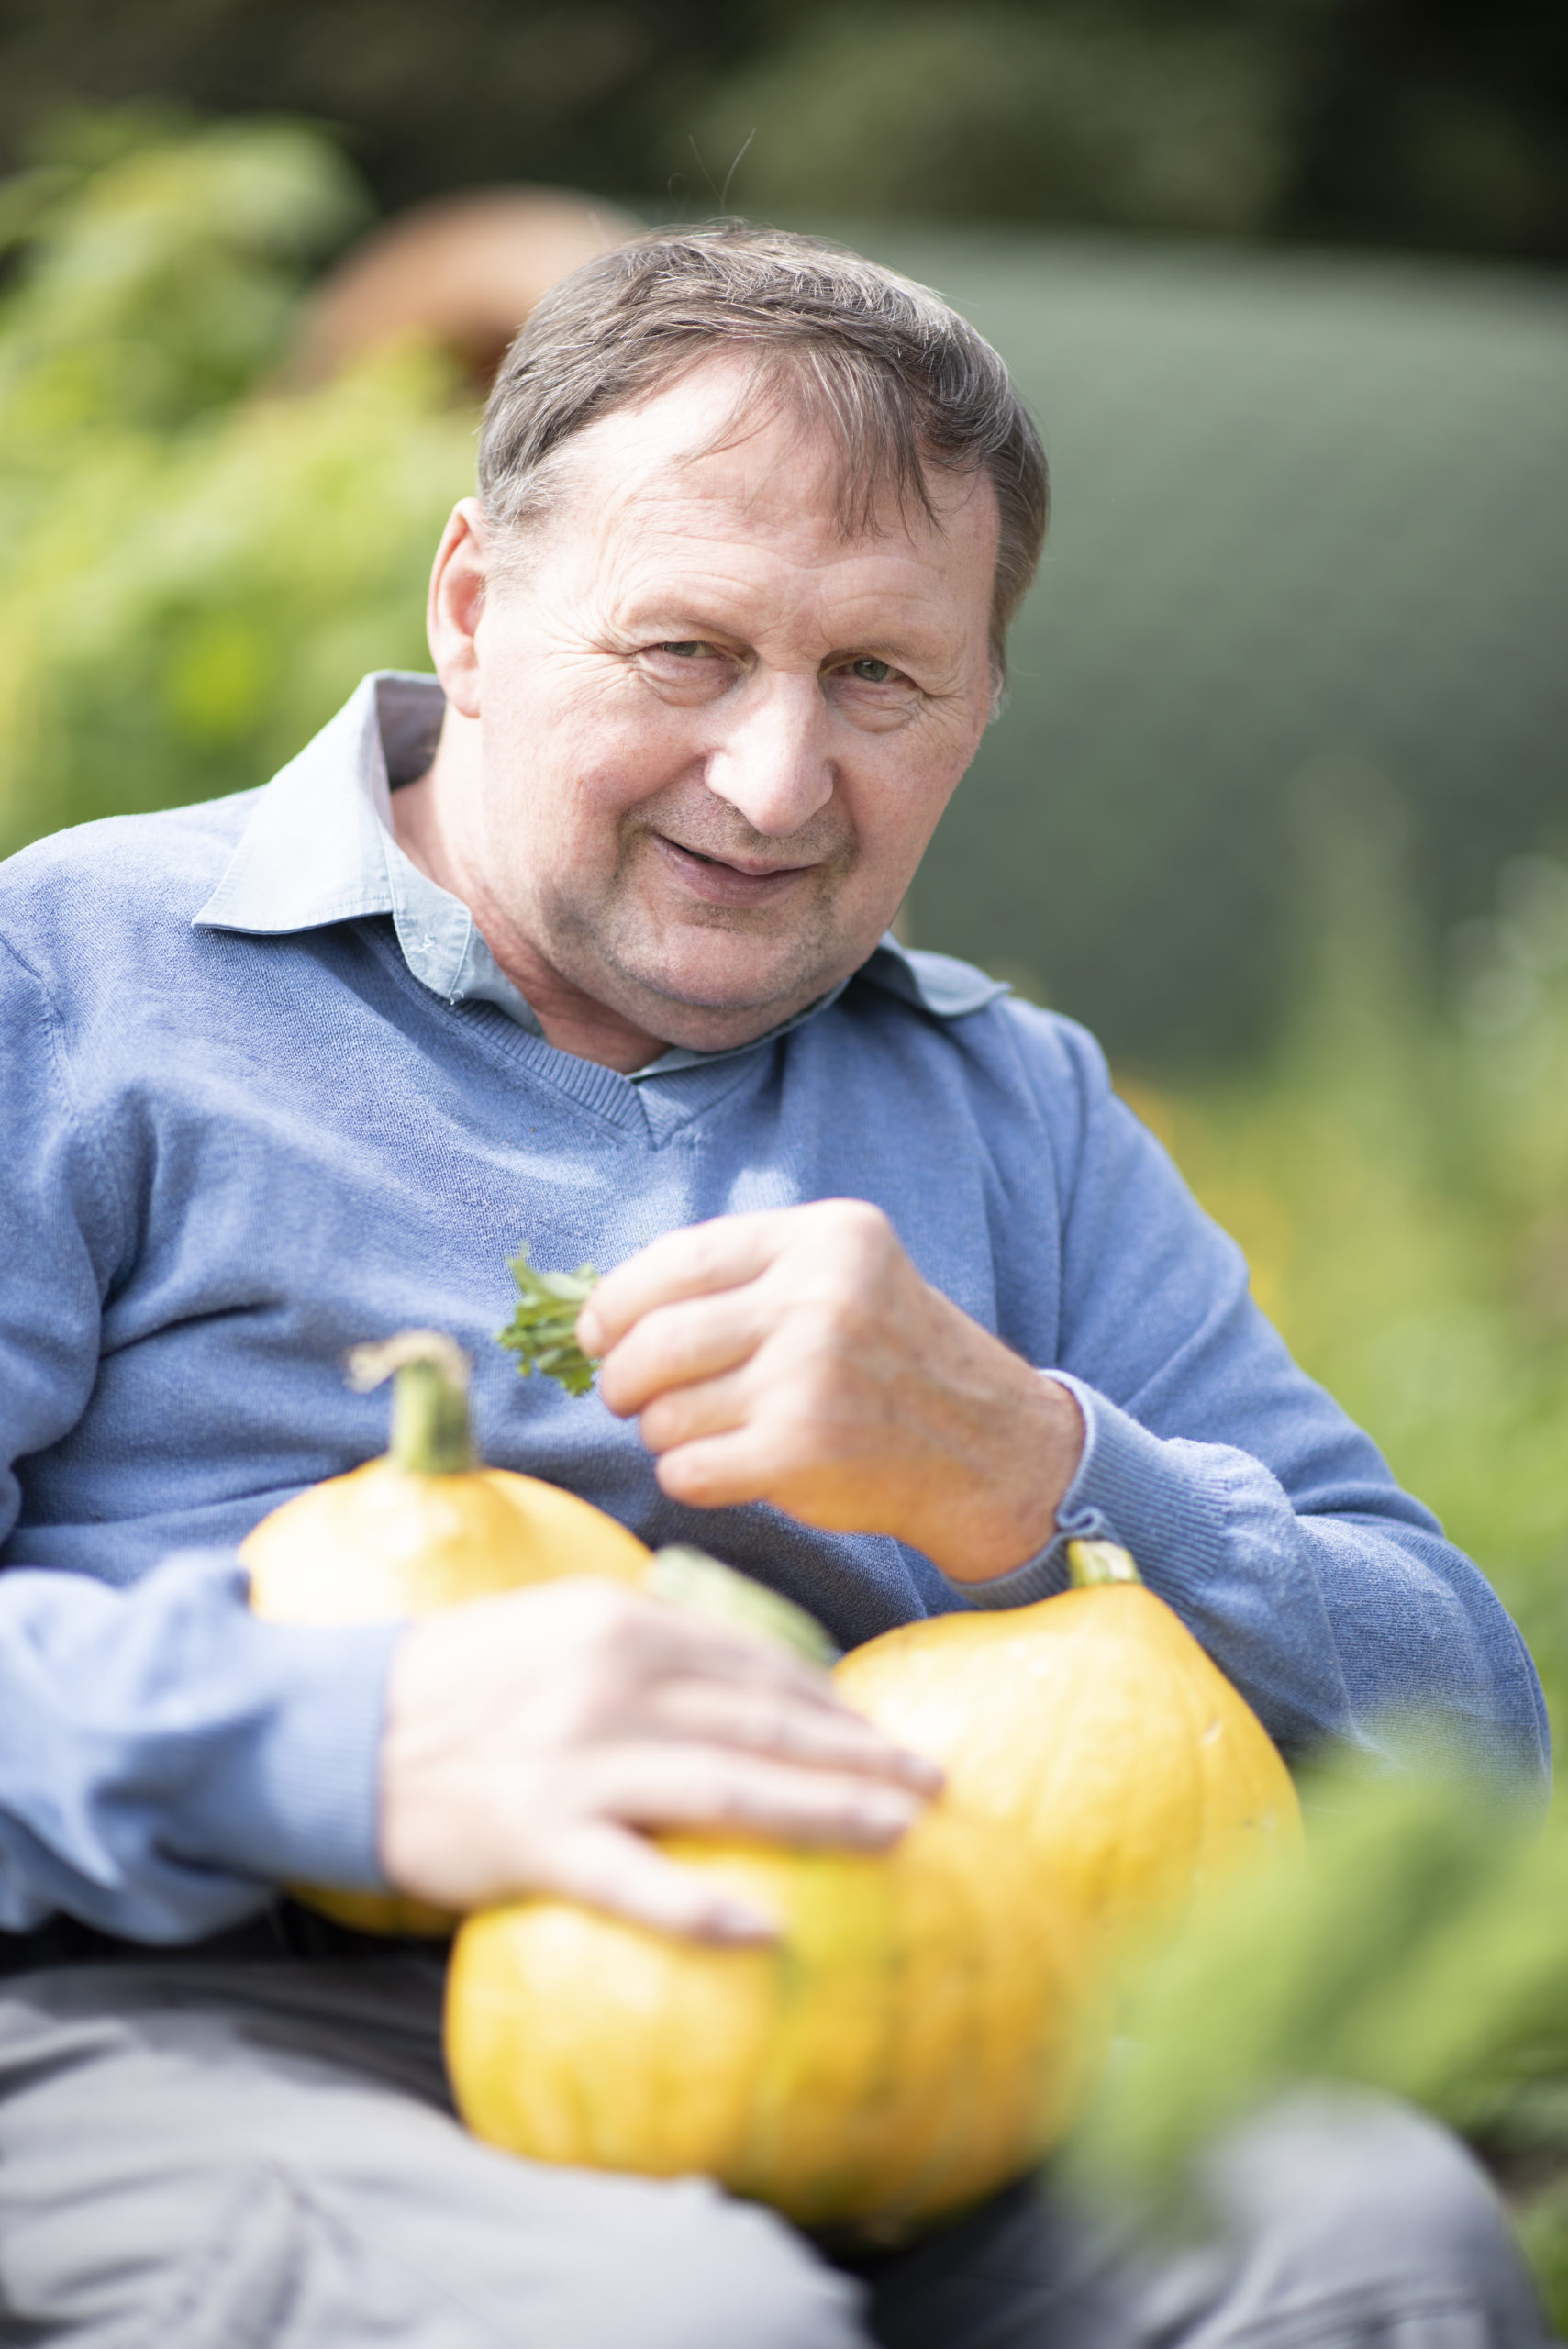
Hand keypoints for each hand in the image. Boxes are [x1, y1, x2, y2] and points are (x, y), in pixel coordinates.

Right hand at [379, 1576, 939, 1940]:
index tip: (880, 1735)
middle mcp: (611, 1686)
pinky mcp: (536, 1839)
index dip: (828, 1704)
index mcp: (620, 1626)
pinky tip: (768, 1929)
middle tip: (935, 1784)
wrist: (333, 1729)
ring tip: (899, 1835)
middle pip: (764, 1724)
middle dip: (860, 1756)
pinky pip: (634, 1881)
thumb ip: (645, 1642)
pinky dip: (702, 1908)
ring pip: (729, 1790)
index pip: (753, 1666)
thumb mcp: (555, 1626)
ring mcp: (577, 1764)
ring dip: (825, 1813)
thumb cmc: (454, 1682)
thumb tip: (735, 1676)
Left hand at [578, 1202, 1083, 1582]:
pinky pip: (687, 1470)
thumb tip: (602, 1308)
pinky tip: (726, 1467)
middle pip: (655, 1341)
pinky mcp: (805, 1451)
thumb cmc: (886, 1361)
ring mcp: (814, 1376)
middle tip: (630, 1397)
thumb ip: (742, 1275)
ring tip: (705, 1432)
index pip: (676, 1261)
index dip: (615, 1304)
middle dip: (622, 1379)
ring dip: (663, 1434)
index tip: (598, 1334)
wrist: (986, 1447)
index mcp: (825, 1238)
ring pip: (664, 1414)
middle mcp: (821, 1298)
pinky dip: (689, 1476)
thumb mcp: (839, 1277)